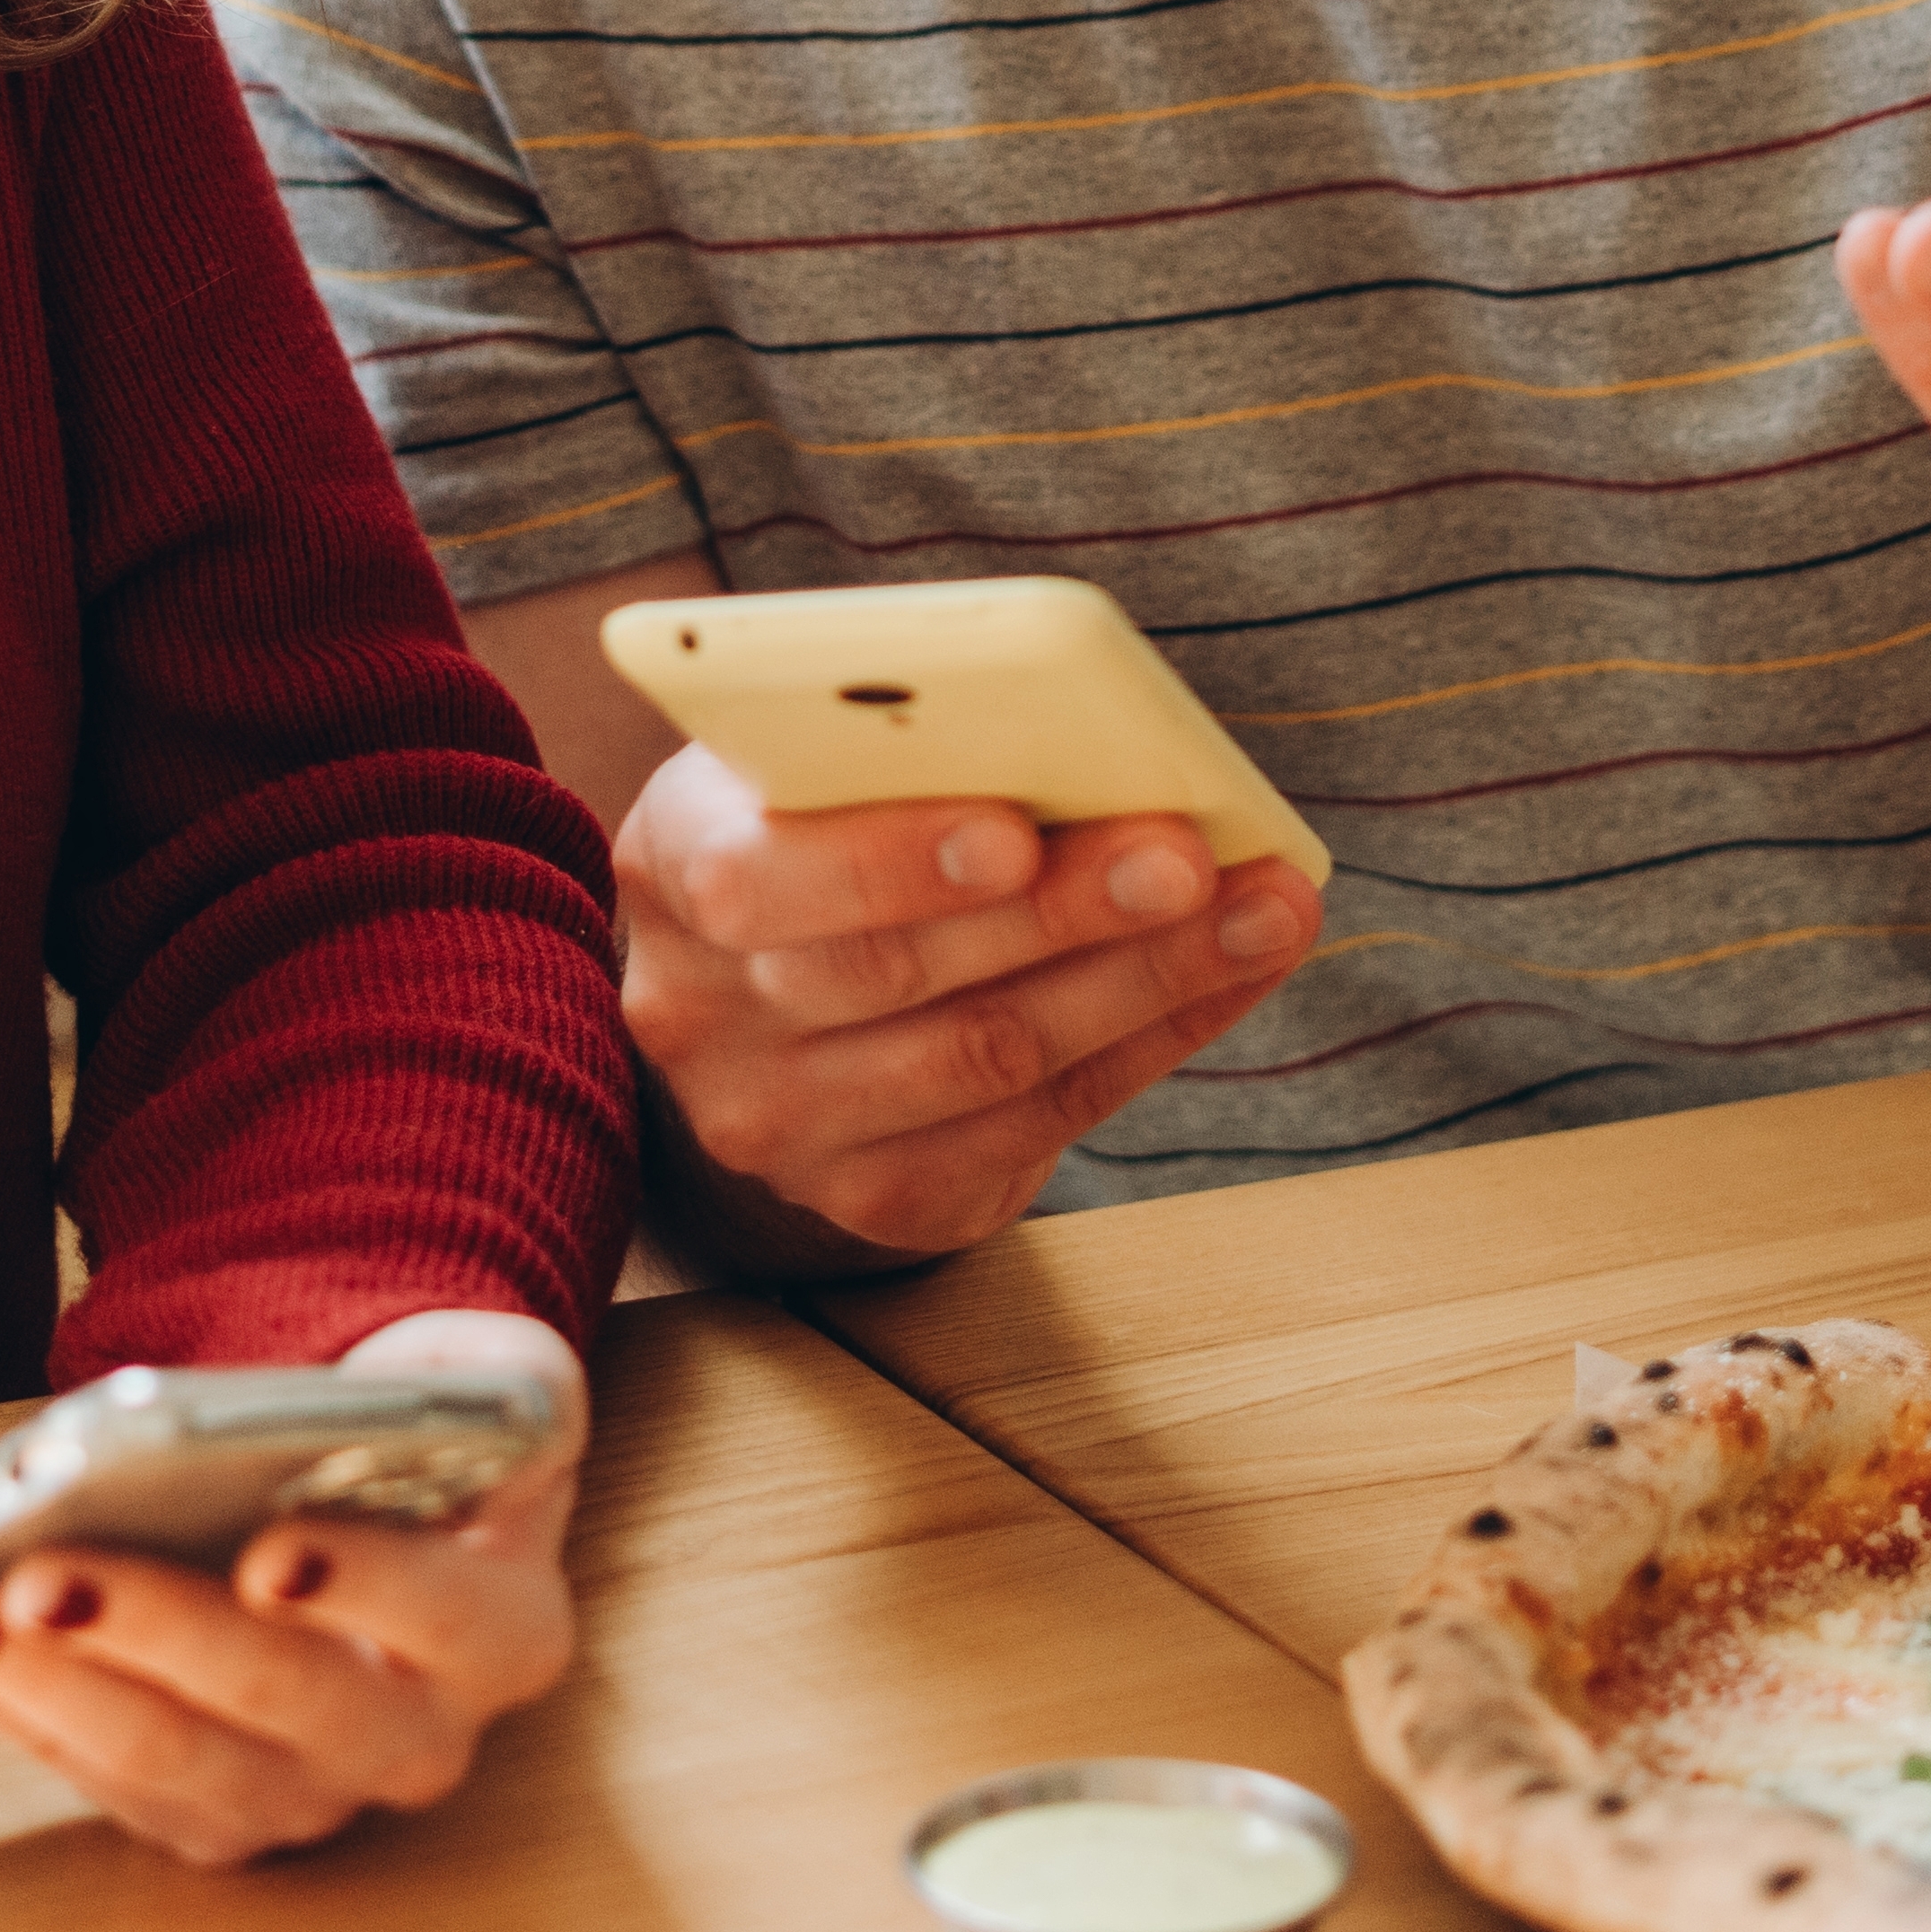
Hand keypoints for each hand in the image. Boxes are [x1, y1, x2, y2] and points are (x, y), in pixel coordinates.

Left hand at [0, 1307, 587, 1866]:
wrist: (371, 1488)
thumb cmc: (420, 1427)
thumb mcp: (482, 1374)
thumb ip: (475, 1375)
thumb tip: (404, 1386)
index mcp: (501, 1628)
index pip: (447, 1618)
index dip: (362, 1590)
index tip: (269, 1554)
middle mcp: (410, 1735)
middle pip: (279, 1704)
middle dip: (150, 1637)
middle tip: (40, 1578)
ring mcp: (299, 1788)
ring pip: (163, 1762)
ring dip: (36, 1690)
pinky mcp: (192, 1807)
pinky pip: (81, 1770)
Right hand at [614, 753, 1315, 1265]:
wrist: (772, 1007)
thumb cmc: (824, 830)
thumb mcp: (815, 765)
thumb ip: (897, 745)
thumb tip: (1086, 735)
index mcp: (669, 862)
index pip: (759, 876)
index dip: (891, 858)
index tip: (1016, 829)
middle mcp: (698, 1011)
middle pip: (897, 971)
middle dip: (1065, 909)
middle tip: (1191, 854)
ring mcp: (778, 1125)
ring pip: (986, 1056)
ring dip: (1145, 978)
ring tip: (1261, 908)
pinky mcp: (875, 1196)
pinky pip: (1038, 1125)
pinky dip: (1153, 1040)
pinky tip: (1229, 972)